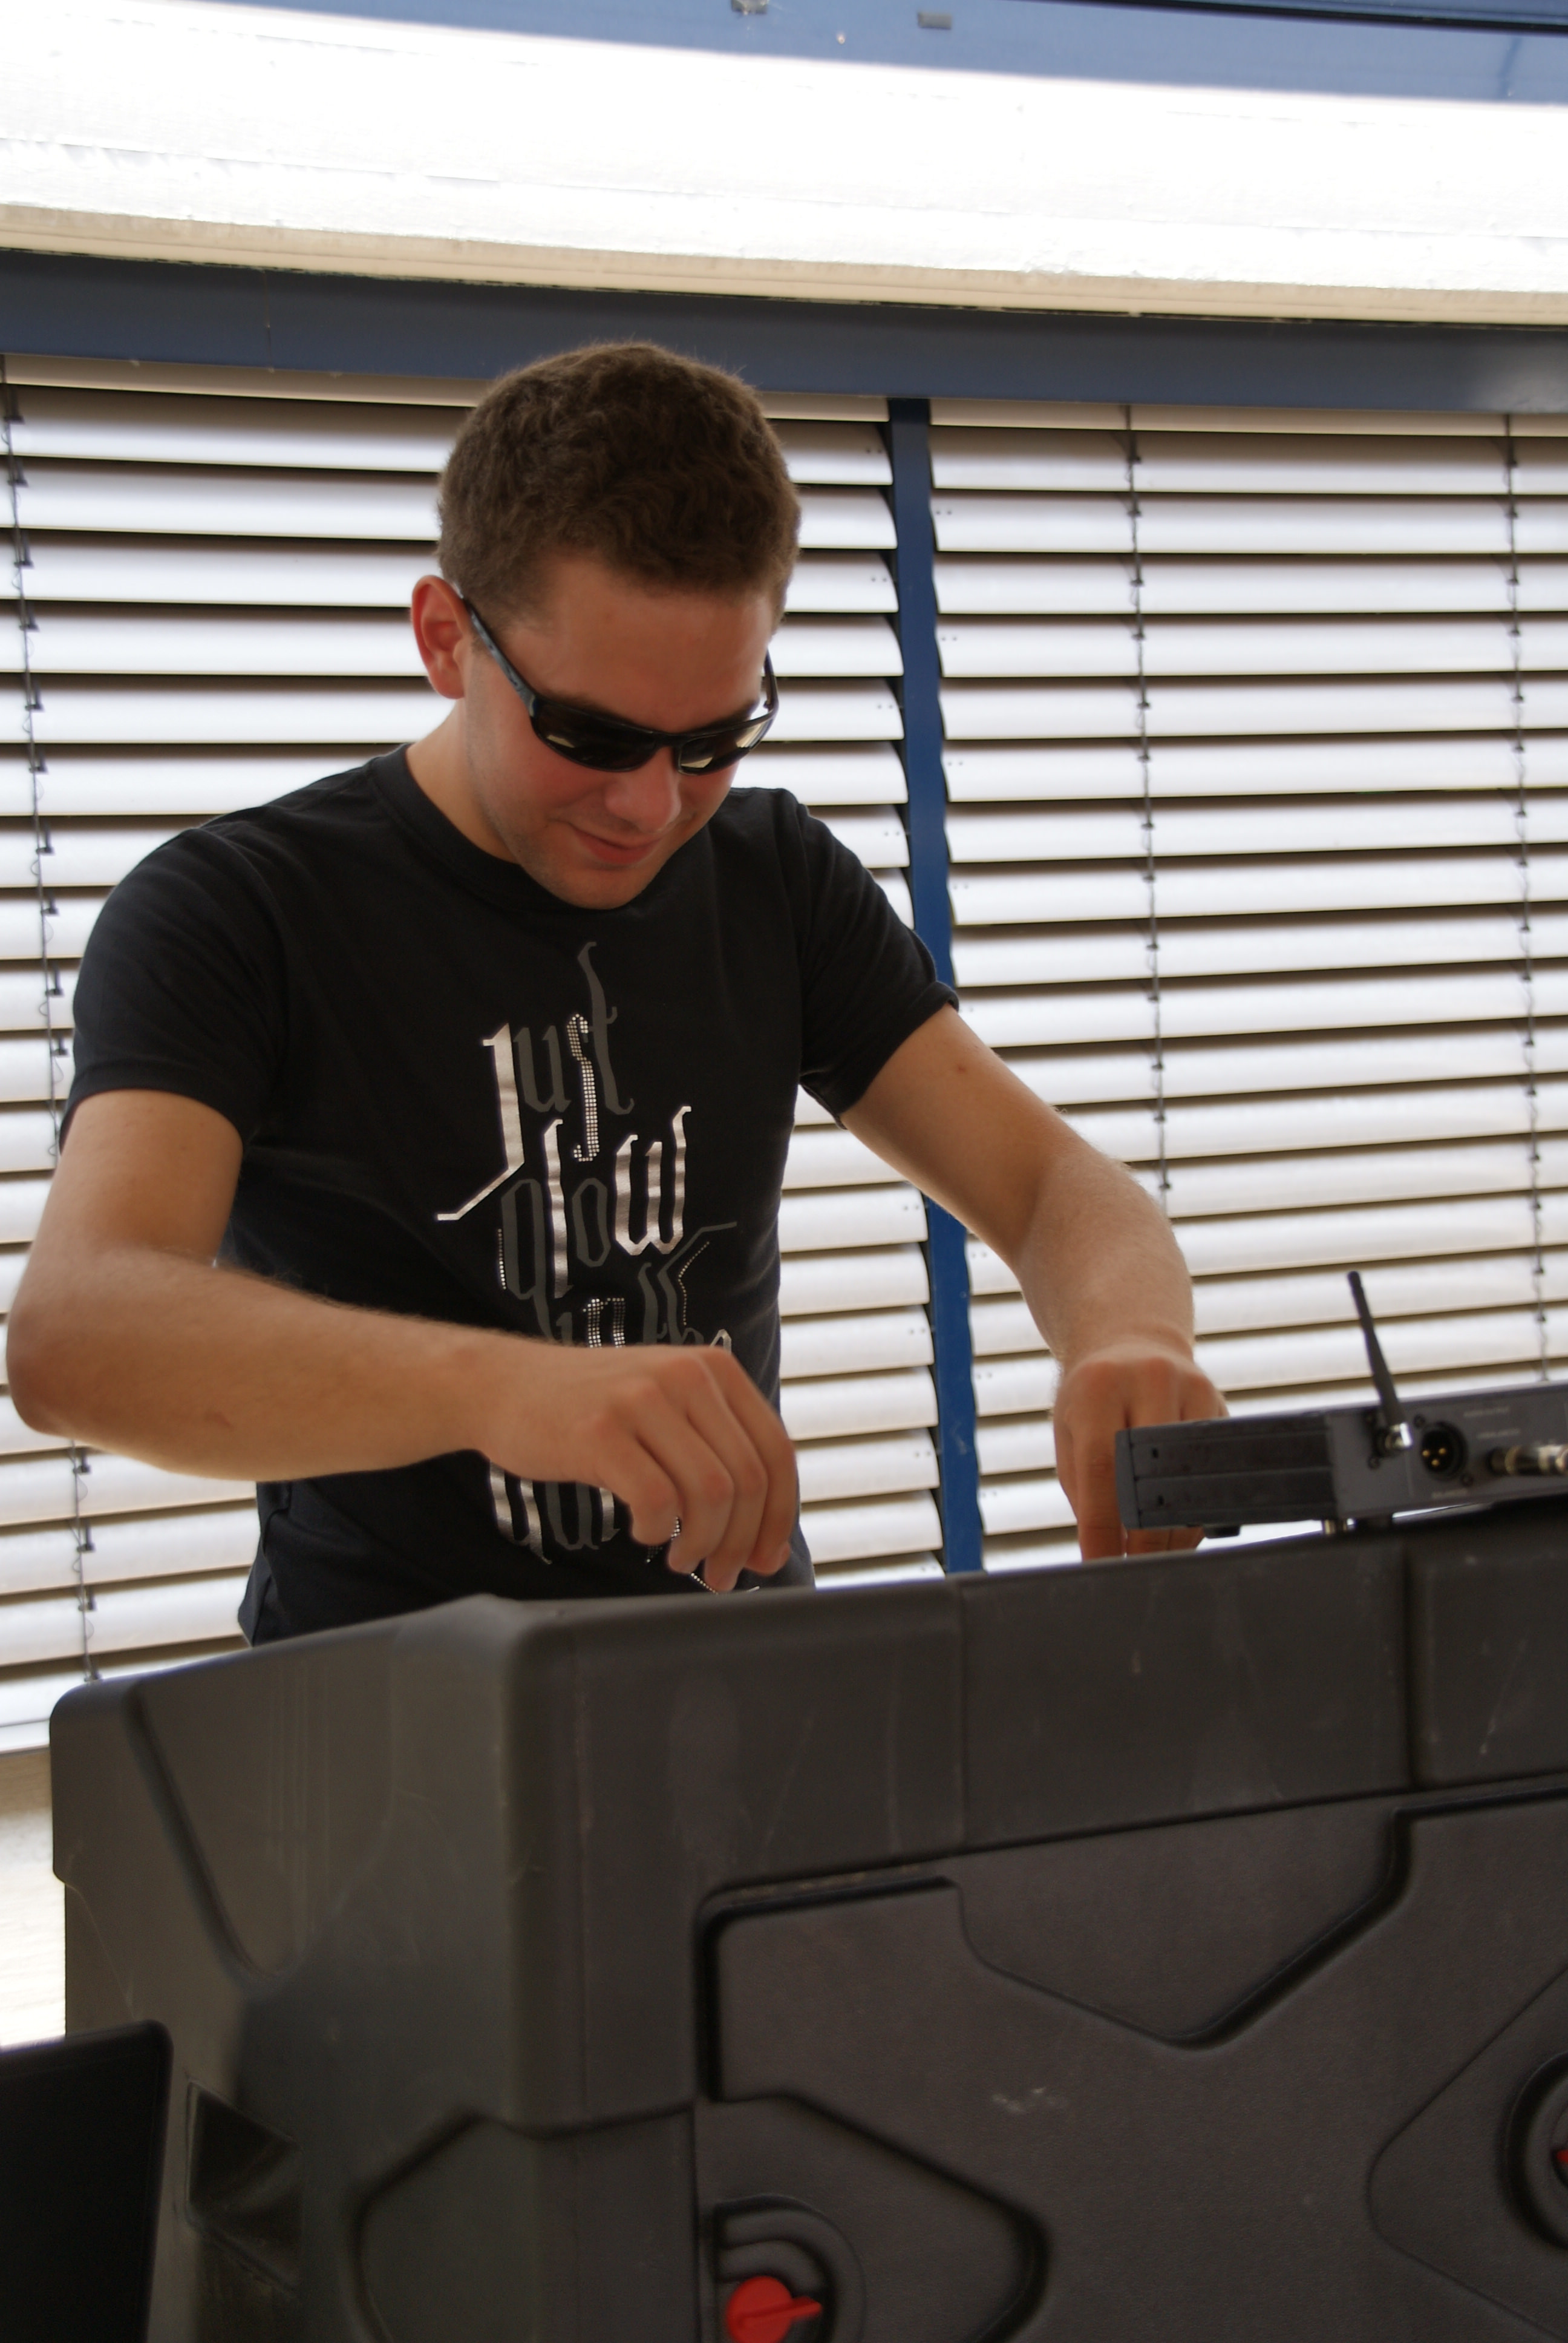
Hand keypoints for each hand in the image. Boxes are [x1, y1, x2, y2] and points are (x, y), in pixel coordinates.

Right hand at [475, 1337, 797, 1591]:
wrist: (503, 1385)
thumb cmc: (590, 1410)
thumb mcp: (667, 1408)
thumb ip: (717, 1455)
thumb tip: (766, 1543)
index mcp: (714, 1370)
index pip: (777, 1451)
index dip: (779, 1516)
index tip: (764, 1558)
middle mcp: (685, 1375)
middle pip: (749, 1480)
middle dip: (741, 1543)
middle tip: (720, 1574)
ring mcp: (642, 1400)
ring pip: (711, 1493)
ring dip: (702, 1543)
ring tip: (681, 1558)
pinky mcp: (599, 1431)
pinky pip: (655, 1500)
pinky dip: (657, 1531)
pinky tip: (643, 1532)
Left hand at [1052, 1338, 1225, 1562]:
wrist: (1130, 1342)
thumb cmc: (1091, 1399)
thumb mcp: (1070, 1431)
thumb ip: (1084, 1488)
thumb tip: (1106, 1553)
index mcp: (1099, 1387)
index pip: (1103, 1470)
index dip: (1104, 1528)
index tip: (1102, 1567)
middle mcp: (1150, 1380)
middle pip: (1156, 1477)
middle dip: (1146, 1536)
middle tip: (1135, 1569)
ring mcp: (1192, 1388)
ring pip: (1193, 1478)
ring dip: (1177, 1528)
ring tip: (1159, 1554)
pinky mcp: (1220, 1403)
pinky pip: (1214, 1471)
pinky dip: (1197, 1507)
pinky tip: (1182, 1525)